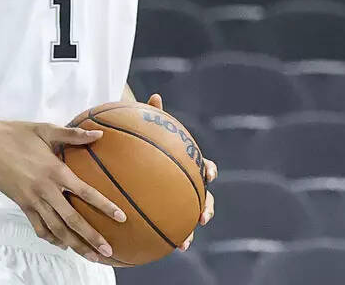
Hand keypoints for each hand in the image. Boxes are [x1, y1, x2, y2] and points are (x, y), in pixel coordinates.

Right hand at [0, 118, 127, 261]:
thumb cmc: (17, 134)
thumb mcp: (46, 130)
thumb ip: (73, 135)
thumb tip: (99, 134)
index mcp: (56, 171)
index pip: (86, 193)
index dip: (104, 206)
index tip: (121, 218)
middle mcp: (46, 190)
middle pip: (72, 220)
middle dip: (91, 237)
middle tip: (108, 251)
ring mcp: (32, 200)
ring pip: (56, 229)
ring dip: (74, 245)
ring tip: (90, 256)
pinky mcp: (21, 205)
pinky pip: (39, 227)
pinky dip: (52, 238)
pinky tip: (62, 245)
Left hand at [146, 93, 216, 250]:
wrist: (135, 156)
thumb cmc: (144, 140)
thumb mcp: (147, 128)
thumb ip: (153, 115)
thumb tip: (154, 96)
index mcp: (189, 165)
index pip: (205, 167)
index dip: (209, 171)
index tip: (209, 174)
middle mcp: (188, 185)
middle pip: (204, 198)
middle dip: (206, 209)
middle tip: (202, 217)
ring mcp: (177, 200)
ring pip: (188, 219)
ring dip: (188, 232)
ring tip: (182, 244)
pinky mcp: (163, 212)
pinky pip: (163, 226)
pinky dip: (159, 236)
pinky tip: (147, 246)